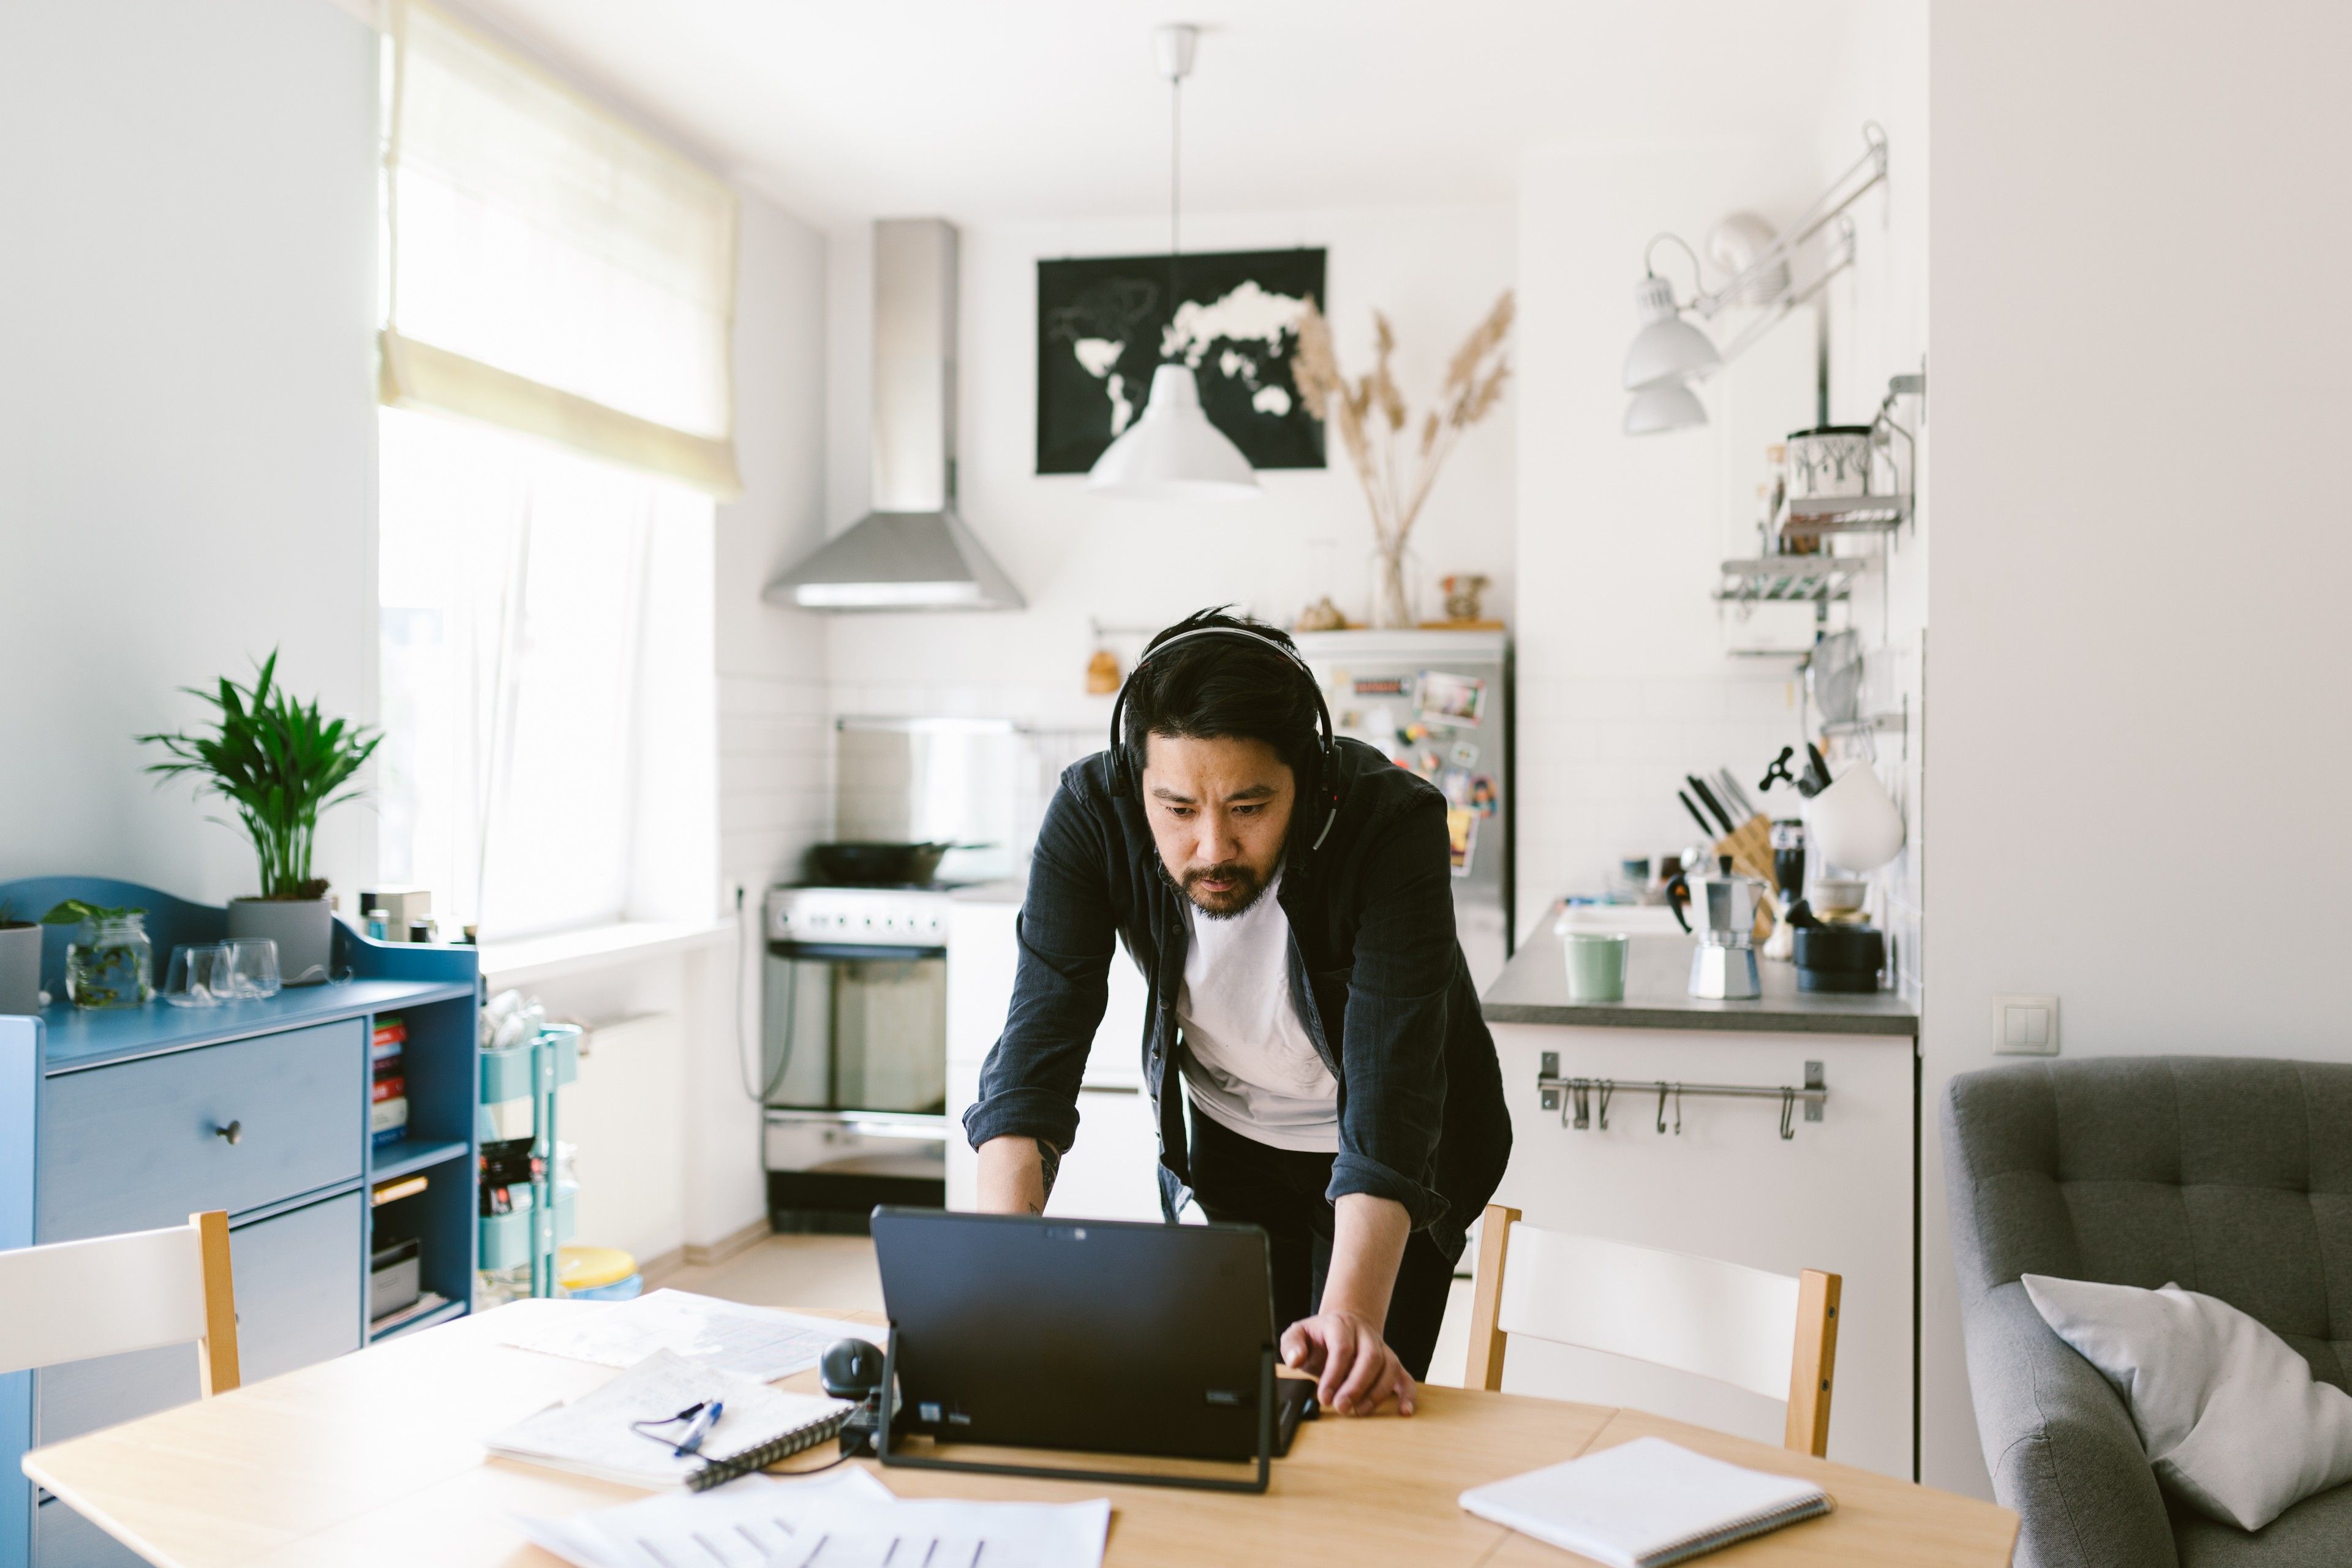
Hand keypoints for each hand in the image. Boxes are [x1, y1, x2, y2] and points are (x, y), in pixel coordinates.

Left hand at [1280, 1308, 1416, 1416]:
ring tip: (1360, 1412)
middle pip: (1370, 1357)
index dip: (1334, 1374)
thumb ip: (1292, 1345)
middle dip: (1357, 1386)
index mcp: (1341, 1325)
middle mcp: (1365, 1335)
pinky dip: (1408, 1394)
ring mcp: (1382, 1348)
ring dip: (1377, 1393)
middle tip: (1341, 1407)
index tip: (1324, 1397)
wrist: (1343, 1327)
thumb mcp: (1298, 1334)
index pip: (1342, 1348)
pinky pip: (1405, 1377)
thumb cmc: (1318, 1338)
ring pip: (1389, 1367)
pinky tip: (1404, 1411)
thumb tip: (1295, 1360)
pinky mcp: (1392, 1363)